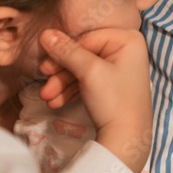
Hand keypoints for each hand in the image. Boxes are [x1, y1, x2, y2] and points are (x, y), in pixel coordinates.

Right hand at [38, 28, 152, 172]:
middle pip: (83, 54)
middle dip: (61, 73)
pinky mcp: (113, 84)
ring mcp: (120, 68)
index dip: (64, 54)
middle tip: (44, 87)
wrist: (126, 139)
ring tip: (47, 99)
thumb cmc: (114, 101)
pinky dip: (72, 90)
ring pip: (83, 69)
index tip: (44, 68)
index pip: (86, 39)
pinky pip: (88, 81)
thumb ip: (66, 51)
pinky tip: (56, 102)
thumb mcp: (89, 72)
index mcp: (128, 39)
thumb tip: (45, 33)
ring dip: (62, 84)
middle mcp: (126, 50)